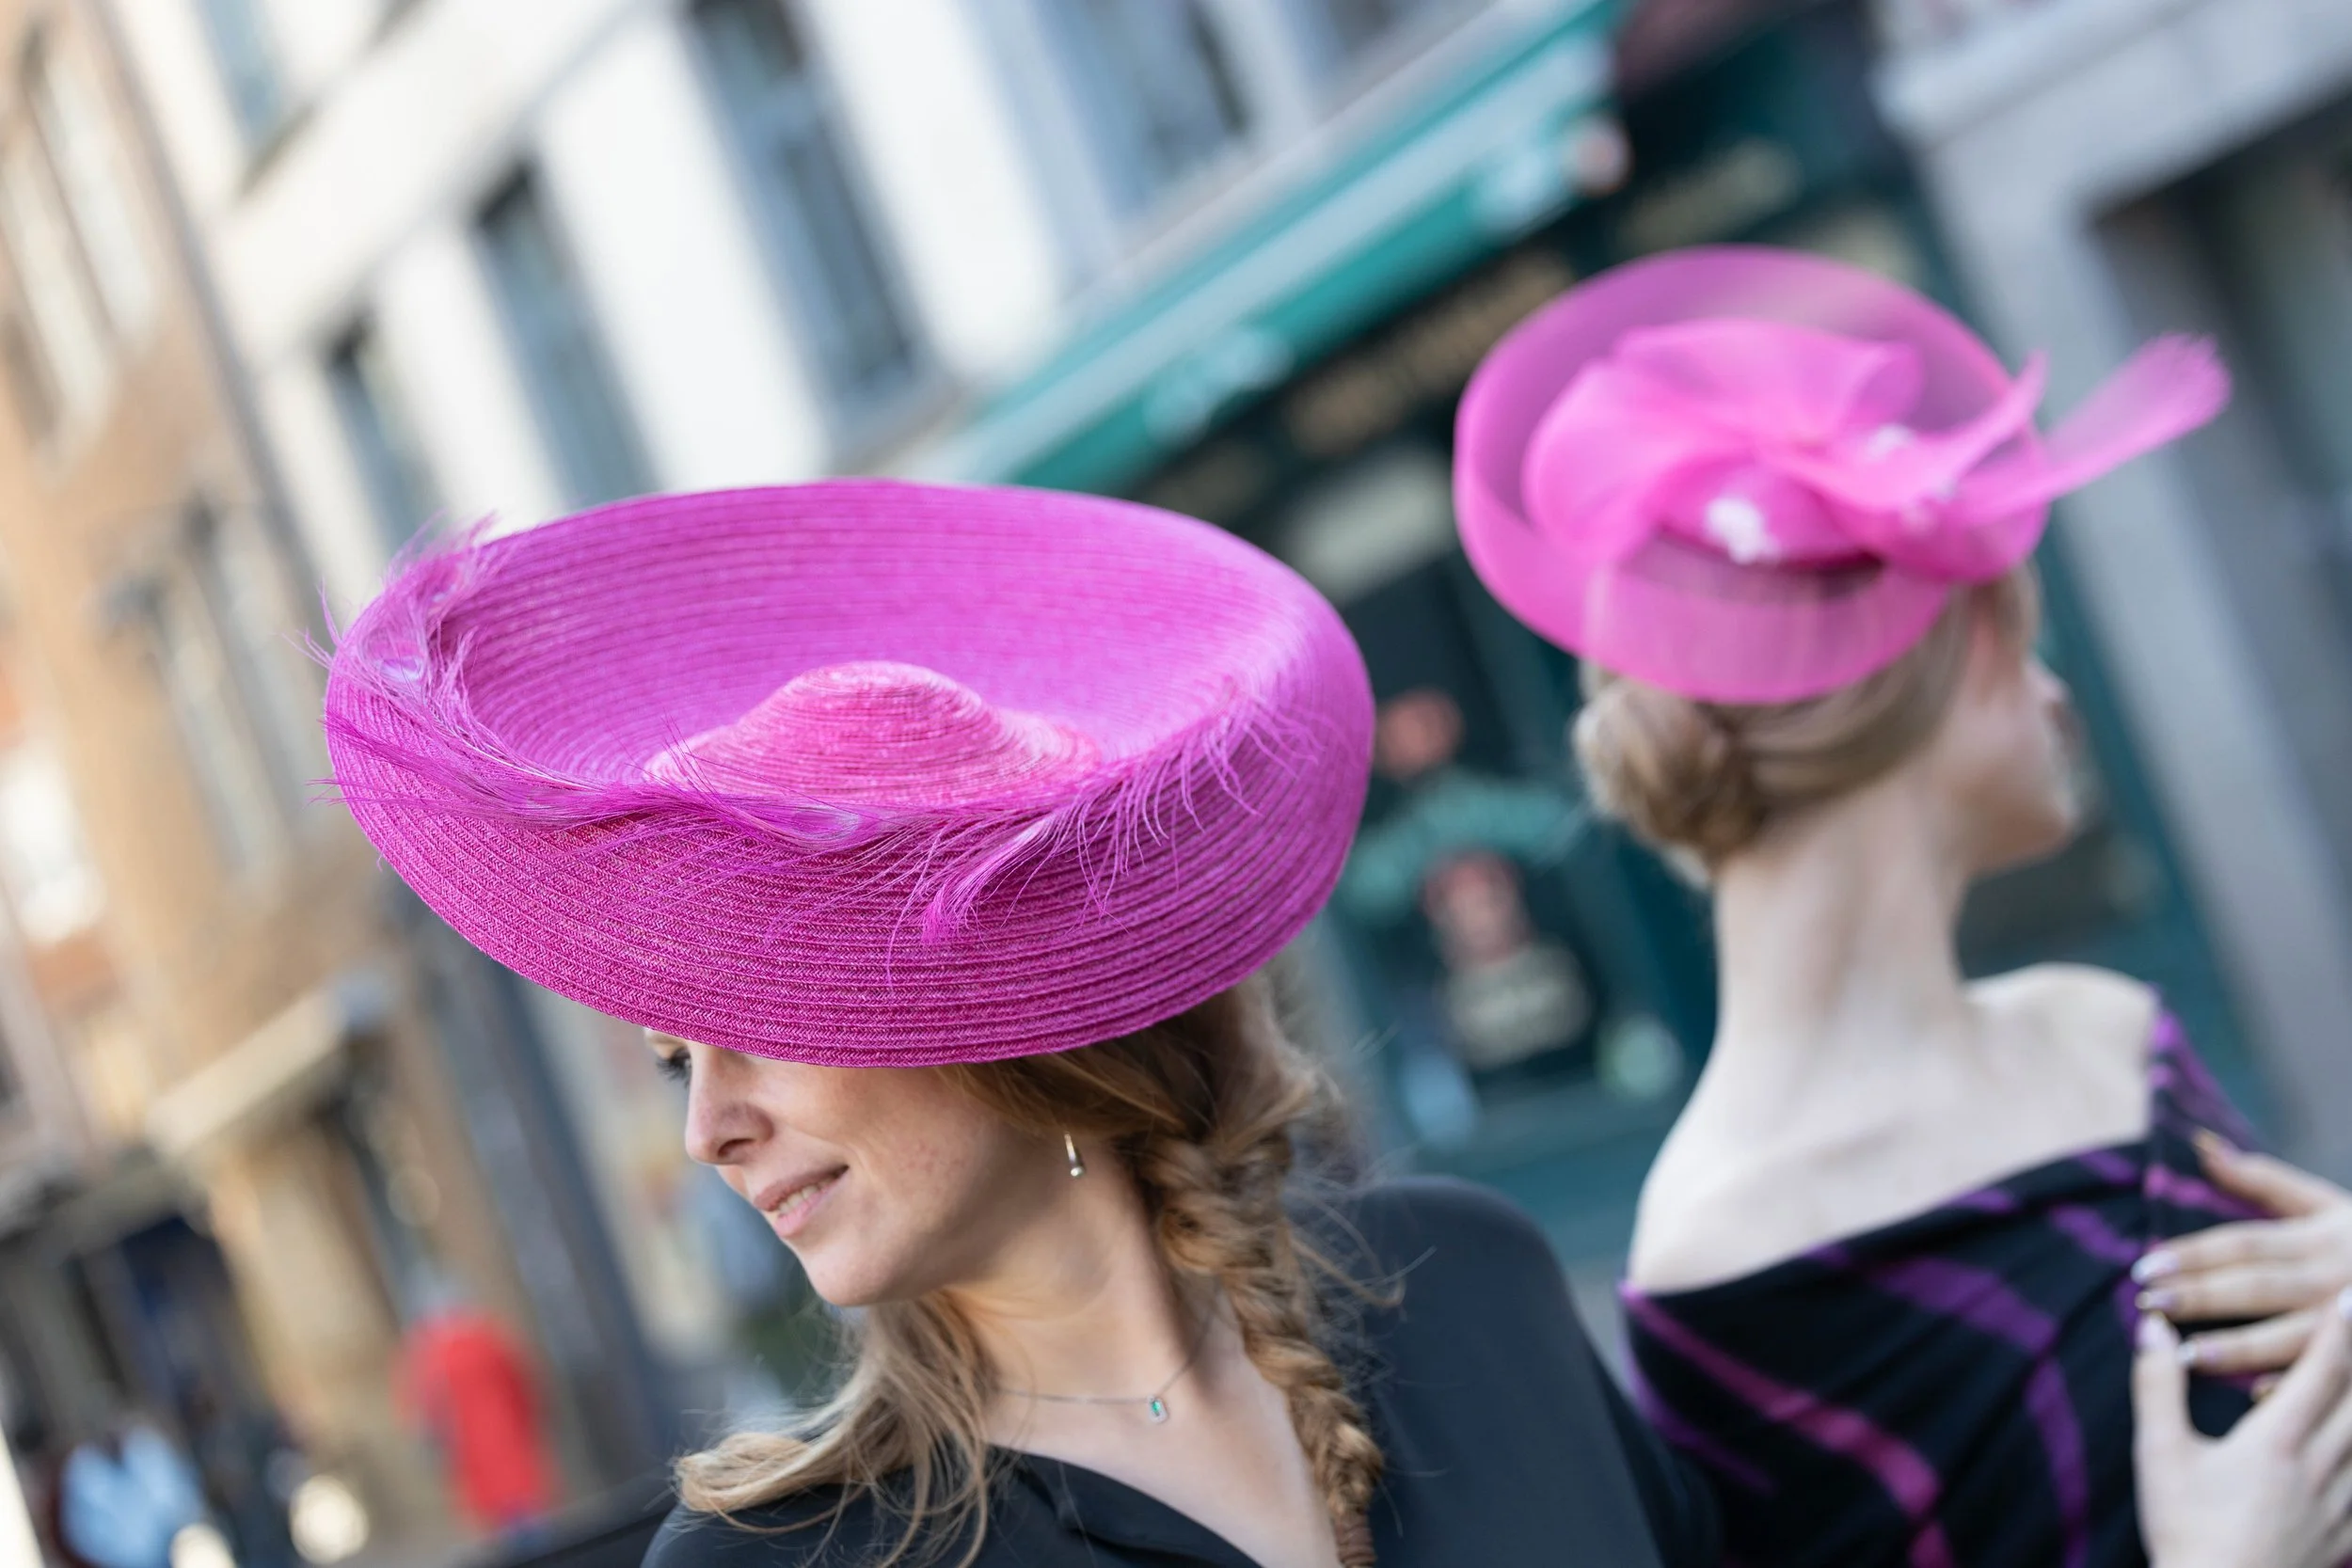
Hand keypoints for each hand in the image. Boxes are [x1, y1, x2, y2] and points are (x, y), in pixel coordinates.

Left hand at [2134, 1134, 2351, 1373]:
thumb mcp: (2326, 1203)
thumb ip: (2264, 1180)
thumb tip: (2202, 1148)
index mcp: (2320, 1238)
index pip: (2245, 1245)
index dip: (2194, 1254)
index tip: (2143, 1266)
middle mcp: (2335, 1278)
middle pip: (2259, 1286)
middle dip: (2202, 1296)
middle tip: (2148, 1304)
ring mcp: (2350, 1323)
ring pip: (2290, 1336)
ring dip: (2238, 1347)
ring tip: (2183, 1355)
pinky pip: (2332, 1376)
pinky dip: (2293, 1383)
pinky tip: (2254, 1395)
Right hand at [2135, 1291, 2351, 1567]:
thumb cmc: (2185, 1529)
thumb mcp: (2160, 1453)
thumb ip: (2158, 1386)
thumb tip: (2153, 1327)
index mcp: (2275, 1441)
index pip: (2319, 1372)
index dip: (2339, 1330)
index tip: (2349, 1295)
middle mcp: (2319, 1468)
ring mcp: (2337, 1507)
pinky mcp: (2341, 1538)